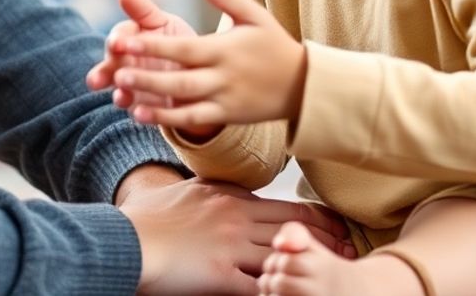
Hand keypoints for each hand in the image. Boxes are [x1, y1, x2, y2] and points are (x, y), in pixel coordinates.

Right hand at [86, 0, 195, 108]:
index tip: (116, 42)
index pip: (119, 38)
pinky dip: (141, 112)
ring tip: (121, 96)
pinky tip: (140, 113)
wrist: (203, 75)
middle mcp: (127, 65)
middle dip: (105, 71)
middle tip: (98, 78)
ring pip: (123, 91)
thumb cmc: (178, 42)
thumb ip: (143, 10)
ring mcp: (136, 89)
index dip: (117, 40)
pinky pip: (142, 112)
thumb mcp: (163, 24)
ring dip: (120, 94)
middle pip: (112, 67)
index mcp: (130, 40)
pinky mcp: (149, 110)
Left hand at [111, 0, 307, 129]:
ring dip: (152, 99)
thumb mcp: (255, 15)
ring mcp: (225, 98)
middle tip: (116, 70)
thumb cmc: (274, 45)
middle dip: (147, 74)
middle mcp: (223, 75)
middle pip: (179, 77)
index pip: (182, 47)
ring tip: (122, 94)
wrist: (304, 85)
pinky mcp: (228, 116)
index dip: (152, 45)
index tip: (124, 41)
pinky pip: (194, 120)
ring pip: (184, 101)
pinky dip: (168, 120)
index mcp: (224, 48)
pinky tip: (141, 116)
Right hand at [118, 177, 354, 294]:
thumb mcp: (187, 191)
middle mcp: (237, 218)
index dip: (315, 217)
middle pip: (295, 227)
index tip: (334, 226)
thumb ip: (214, 191)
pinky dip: (280, 293)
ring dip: (312, 267)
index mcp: (230, 197)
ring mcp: (231, 246)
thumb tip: (231, 192)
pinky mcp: (221, 276)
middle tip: (349, 249)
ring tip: (334, 278)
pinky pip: (261, 288)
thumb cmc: (148, 218)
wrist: (125, 239)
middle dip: (326, 239)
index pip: (284, 205)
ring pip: (286, 256)